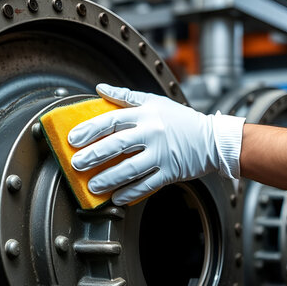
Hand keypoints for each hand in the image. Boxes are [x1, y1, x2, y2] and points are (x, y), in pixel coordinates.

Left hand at [68, 84, 244, 205]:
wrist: (212, 139)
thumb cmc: (181, 120)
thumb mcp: (154, 101)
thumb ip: (125, 96)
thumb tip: (100, 88)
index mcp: (146, 114)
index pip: (112, 120)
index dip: (90, 129)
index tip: (73, 138)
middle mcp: (153, 133)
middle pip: (118, 144)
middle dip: (94, 155)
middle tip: (76, 163)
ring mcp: (162, 154)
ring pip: (130, 168)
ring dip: (108, 178)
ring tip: (92, 185)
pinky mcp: (170, 172)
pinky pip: (146, 185)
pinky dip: (129, 193)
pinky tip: (115, 197)